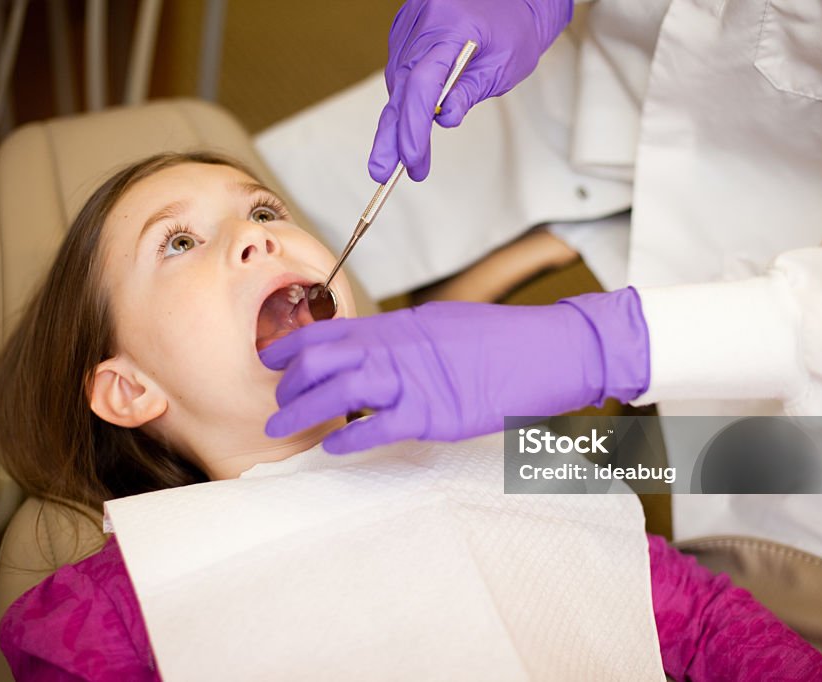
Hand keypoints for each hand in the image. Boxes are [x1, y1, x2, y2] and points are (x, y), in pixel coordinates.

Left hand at [260, 288, 649, 452]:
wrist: (551, 349)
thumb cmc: (503, 339)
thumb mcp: (443, 326)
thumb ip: (403, 339)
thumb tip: (373, 349)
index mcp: (400, 327)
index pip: (329, 330)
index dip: (291, 346)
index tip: (270, 360)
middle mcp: (399, 348)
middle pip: (323, 360)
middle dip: (289, 384)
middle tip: (276, 404)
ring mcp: (415, 380)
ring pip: (339, 390)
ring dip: (303, 410)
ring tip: (281, 428)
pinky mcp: (435, 413)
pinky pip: (379, 425)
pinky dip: (349, 436)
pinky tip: (333, 446)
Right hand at [369, 0, 573, 182]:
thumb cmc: (515, 28)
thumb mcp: (503, 66)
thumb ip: (470, 91)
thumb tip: (444, 120)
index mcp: (451, 28)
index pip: (422, 85)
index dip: (414, 127)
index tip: (413, 160)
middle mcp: (423, 23)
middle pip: (400, 87)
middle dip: (391, 134)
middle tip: (381, 173)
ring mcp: (410, 24)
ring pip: (396, 80)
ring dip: (398, 119)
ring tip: (401, 153)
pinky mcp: (405, 29)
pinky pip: (399, 68)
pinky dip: (404, 96)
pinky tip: (409, 117)